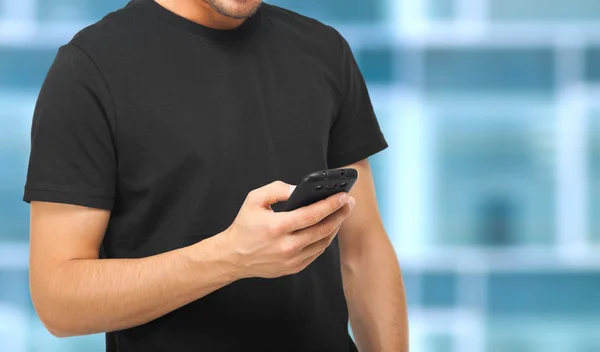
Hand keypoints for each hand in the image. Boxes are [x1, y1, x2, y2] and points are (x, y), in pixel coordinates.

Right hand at [222, 181, 355, 278]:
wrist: (233, 257)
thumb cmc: (244, 226)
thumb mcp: (253, 200)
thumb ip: (276, 190)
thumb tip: (298, 189)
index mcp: (277, 227)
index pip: (312, 215)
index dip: (331, 205)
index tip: (343, 196)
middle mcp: (286, 246)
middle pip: (323, 229)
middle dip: (340, 214)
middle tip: (349, 203)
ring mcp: (291, 260)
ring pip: (323, 242)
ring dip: (335, 227)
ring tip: (340, 213)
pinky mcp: (294, 268)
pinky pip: (316, 252)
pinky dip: (324, 239)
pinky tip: (327, 228)